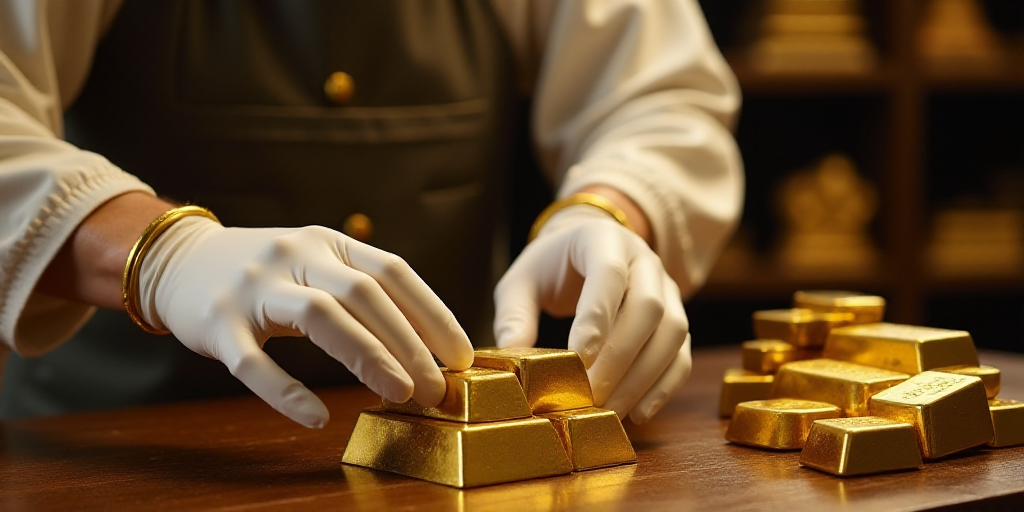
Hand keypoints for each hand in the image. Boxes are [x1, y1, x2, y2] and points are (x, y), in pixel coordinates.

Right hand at [137, 219, 473, 427]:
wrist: (175, 260)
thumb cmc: (264, 272)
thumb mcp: (315, 262)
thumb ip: (361, 290)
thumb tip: (425, 343)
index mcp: (328, 242)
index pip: (394, 272)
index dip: (433, 314)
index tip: (462, 355)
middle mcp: (295, 254)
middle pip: (364, 294)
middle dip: (410, 344)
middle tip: (438, 388)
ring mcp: (253, 287)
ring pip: (320, 315)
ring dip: (368, 356)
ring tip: (402, 394)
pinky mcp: (217, 322)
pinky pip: (254, 362)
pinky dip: (287, 392)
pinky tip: (317, 416)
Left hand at [494, 206, 691, 423]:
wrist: (588, 252)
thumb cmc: (552, 267)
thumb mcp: (521, 281)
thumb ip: (514, 314)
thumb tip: (513, 353)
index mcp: (603, 239)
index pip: (609, 274)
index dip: (597, 317)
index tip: (578, 358)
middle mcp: (644, 260)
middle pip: (648, 308)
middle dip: (619, 357)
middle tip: (590, 395)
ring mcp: (668, 289)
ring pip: (672, 333)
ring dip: (643, 377)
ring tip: (611, 410)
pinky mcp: (676, 318)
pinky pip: (682, 354)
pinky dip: (664, 386)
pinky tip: (639, 412)